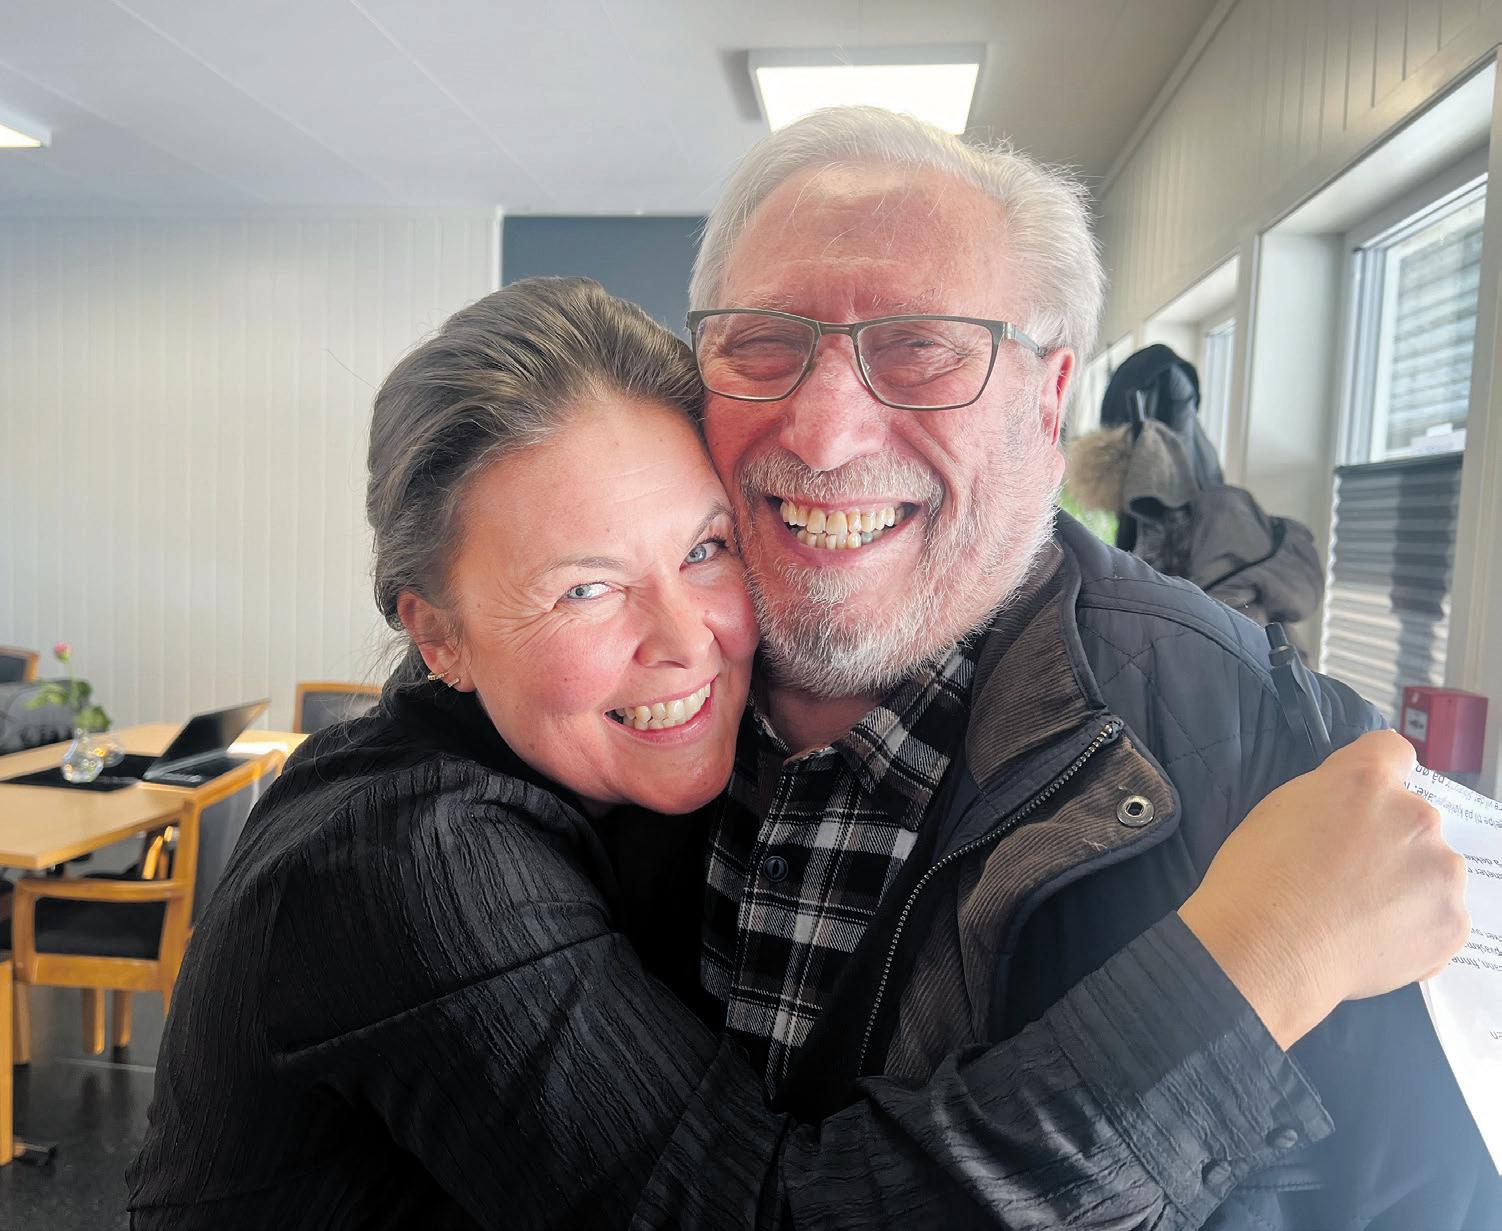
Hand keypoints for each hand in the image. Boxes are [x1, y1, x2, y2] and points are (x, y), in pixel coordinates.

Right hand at [1179, 730, 1468, 1048]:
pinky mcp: (1454, 924)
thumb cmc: (1255, 879)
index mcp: (1368, 781)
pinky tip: (1373, 940)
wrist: (1265, 954)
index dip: (1375, 776)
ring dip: (1408, 884)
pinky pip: (1440, 916)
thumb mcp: (1279, 809)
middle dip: (1389, 840)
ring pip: (1432, 869)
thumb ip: (1330, 796)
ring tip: (1360, 917)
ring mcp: (1442, 874)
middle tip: (1347, 876)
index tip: (1357, 805)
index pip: (1393, 750)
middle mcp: (1417, 818)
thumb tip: (1352, 811)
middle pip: (1415, 818)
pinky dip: (1414, 927)